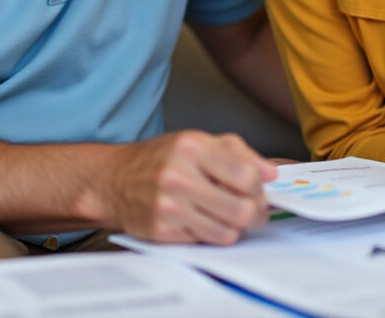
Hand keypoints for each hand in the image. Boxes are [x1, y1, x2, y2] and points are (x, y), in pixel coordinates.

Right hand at [100, 130, 275, 244]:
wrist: (112, 180)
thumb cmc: (160, 159)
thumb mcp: (197, 141)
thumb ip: (238, 152)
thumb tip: (271, 173)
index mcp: (192, 146)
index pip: (247, 176)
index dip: (259, 188)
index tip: (256, 191)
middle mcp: (178, 175)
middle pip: (243, 210)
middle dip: (254, 214)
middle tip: (251, 212)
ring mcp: (168, 206)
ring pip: (228, 233)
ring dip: (233, 228)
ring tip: (224, 216)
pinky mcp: (161, 231)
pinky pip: (205, 243)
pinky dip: (208, 235)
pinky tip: (199, 221)